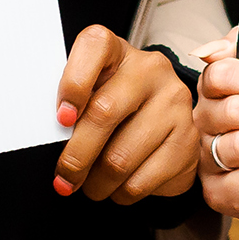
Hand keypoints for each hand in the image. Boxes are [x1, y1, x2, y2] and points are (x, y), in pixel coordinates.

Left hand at [51, 26, 198, 203]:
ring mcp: (174, 103)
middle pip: (103, 112)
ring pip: (120, 157)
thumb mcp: (93, 92)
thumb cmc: (116, 106)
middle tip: (65, 177)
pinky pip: (142, 180)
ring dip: (97, 183)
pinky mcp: (187, 140)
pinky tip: (119, 187)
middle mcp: (151, 70)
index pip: (94, 46)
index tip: (61, 118)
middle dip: (76, 156)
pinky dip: (122, 193)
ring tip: (91, 185)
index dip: (73, 82)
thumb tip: (51, 139)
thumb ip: (73, 104)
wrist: (164, 122)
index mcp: (118, 50)